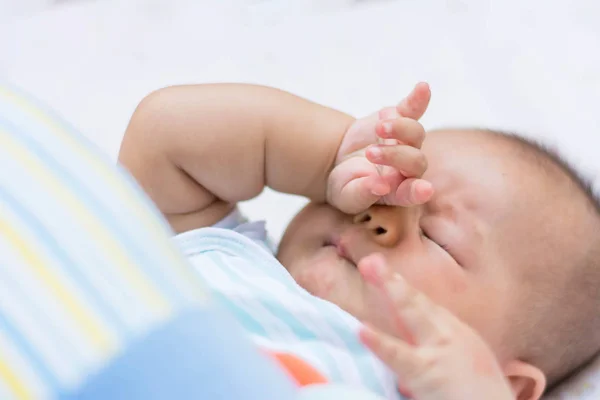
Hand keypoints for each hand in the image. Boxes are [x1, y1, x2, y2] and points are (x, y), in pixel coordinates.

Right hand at [326, 83, 433, 214]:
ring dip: (400, 129)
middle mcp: (407, 168)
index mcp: (397, 191)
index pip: (412, 192)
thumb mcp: (346, 195)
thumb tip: (381, 186)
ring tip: (379, 128)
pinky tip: (422, 87)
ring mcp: (405, 142)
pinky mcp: (398, 119)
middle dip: (395, 156)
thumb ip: (362, 194)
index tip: (424, 190)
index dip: (418, 191)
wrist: (338, 160)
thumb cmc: (345, 185)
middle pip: (416, 161)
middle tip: (370, 154)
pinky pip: (412, 109)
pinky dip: (418, 99)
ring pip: (416, 134)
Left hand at [357, 254, 513, 399]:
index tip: (384, 271)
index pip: (424, 306)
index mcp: (457, 335)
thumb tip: (404, 369)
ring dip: (393, 290)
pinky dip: (381, 343)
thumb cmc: (479, 398)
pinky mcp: (428, 372)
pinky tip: (363, 330)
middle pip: (418, 303)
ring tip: (370, 270)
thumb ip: (434, 357)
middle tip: (371, 261)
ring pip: (413, 314)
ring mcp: (440, 351)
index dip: (401, 286)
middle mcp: (451, 336)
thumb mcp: (461, 368)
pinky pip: (400, 356)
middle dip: (394, 280)